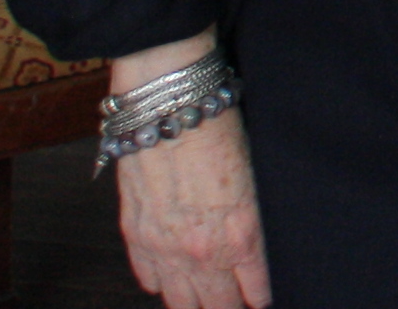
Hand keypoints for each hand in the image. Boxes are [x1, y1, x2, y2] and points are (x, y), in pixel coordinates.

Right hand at [116, 106, 270, 307]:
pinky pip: (148, 278)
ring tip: (208, 301)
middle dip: (231, 307)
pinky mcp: (136, 235)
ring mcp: (164, 248)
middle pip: (217, 306)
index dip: (260, 297)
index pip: (255, 291)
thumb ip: (255, 222)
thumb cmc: (222, 132)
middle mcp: (201, 252)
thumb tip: (258, 248)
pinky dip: (162, 283)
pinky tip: (173, 281)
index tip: (262, 299)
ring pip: (180, 302)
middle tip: (238, 302)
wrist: (172, 109)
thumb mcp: (257, 179)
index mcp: (240, 237)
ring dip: (196, 303)